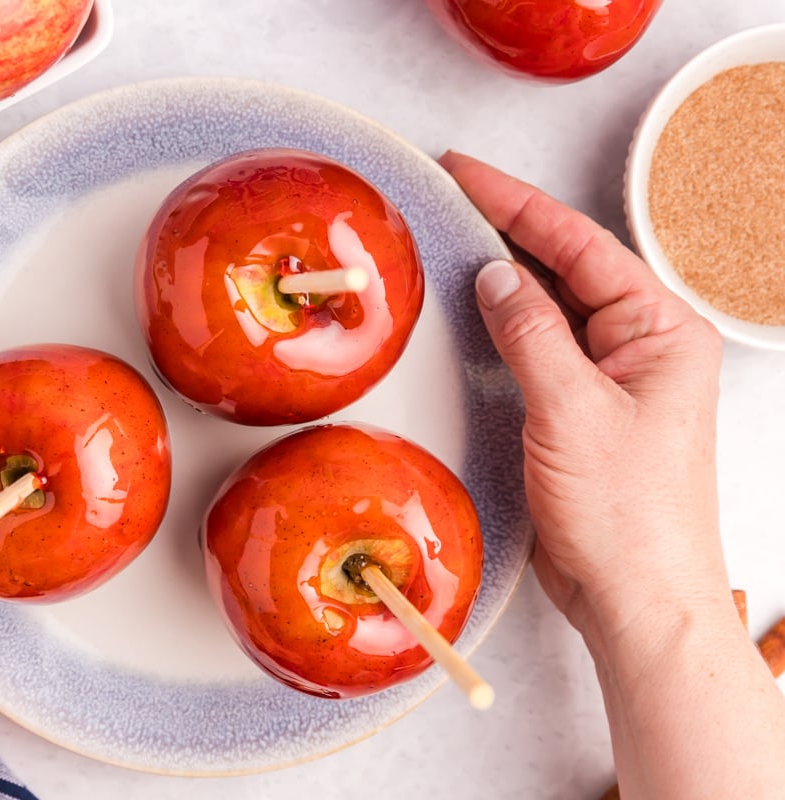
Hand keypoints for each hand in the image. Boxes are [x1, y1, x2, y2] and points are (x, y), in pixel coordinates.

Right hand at [439, 151, 731, 641]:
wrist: (636, 598)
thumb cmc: (628, 514)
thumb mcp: (571, 410)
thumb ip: (530, 332)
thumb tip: (497, 274)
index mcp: (662, 332)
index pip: (581, 246)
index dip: (518, 204)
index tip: (465, 172)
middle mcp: (642, 348)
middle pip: (568, 268)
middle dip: (509, 231)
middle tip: (450, 195)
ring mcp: (612, 381)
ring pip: (551, 310)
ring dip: (504, 280)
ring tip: (452, 241)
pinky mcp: (582, 414)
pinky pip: (540, 352)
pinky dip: (503, 330)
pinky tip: (472, 316)